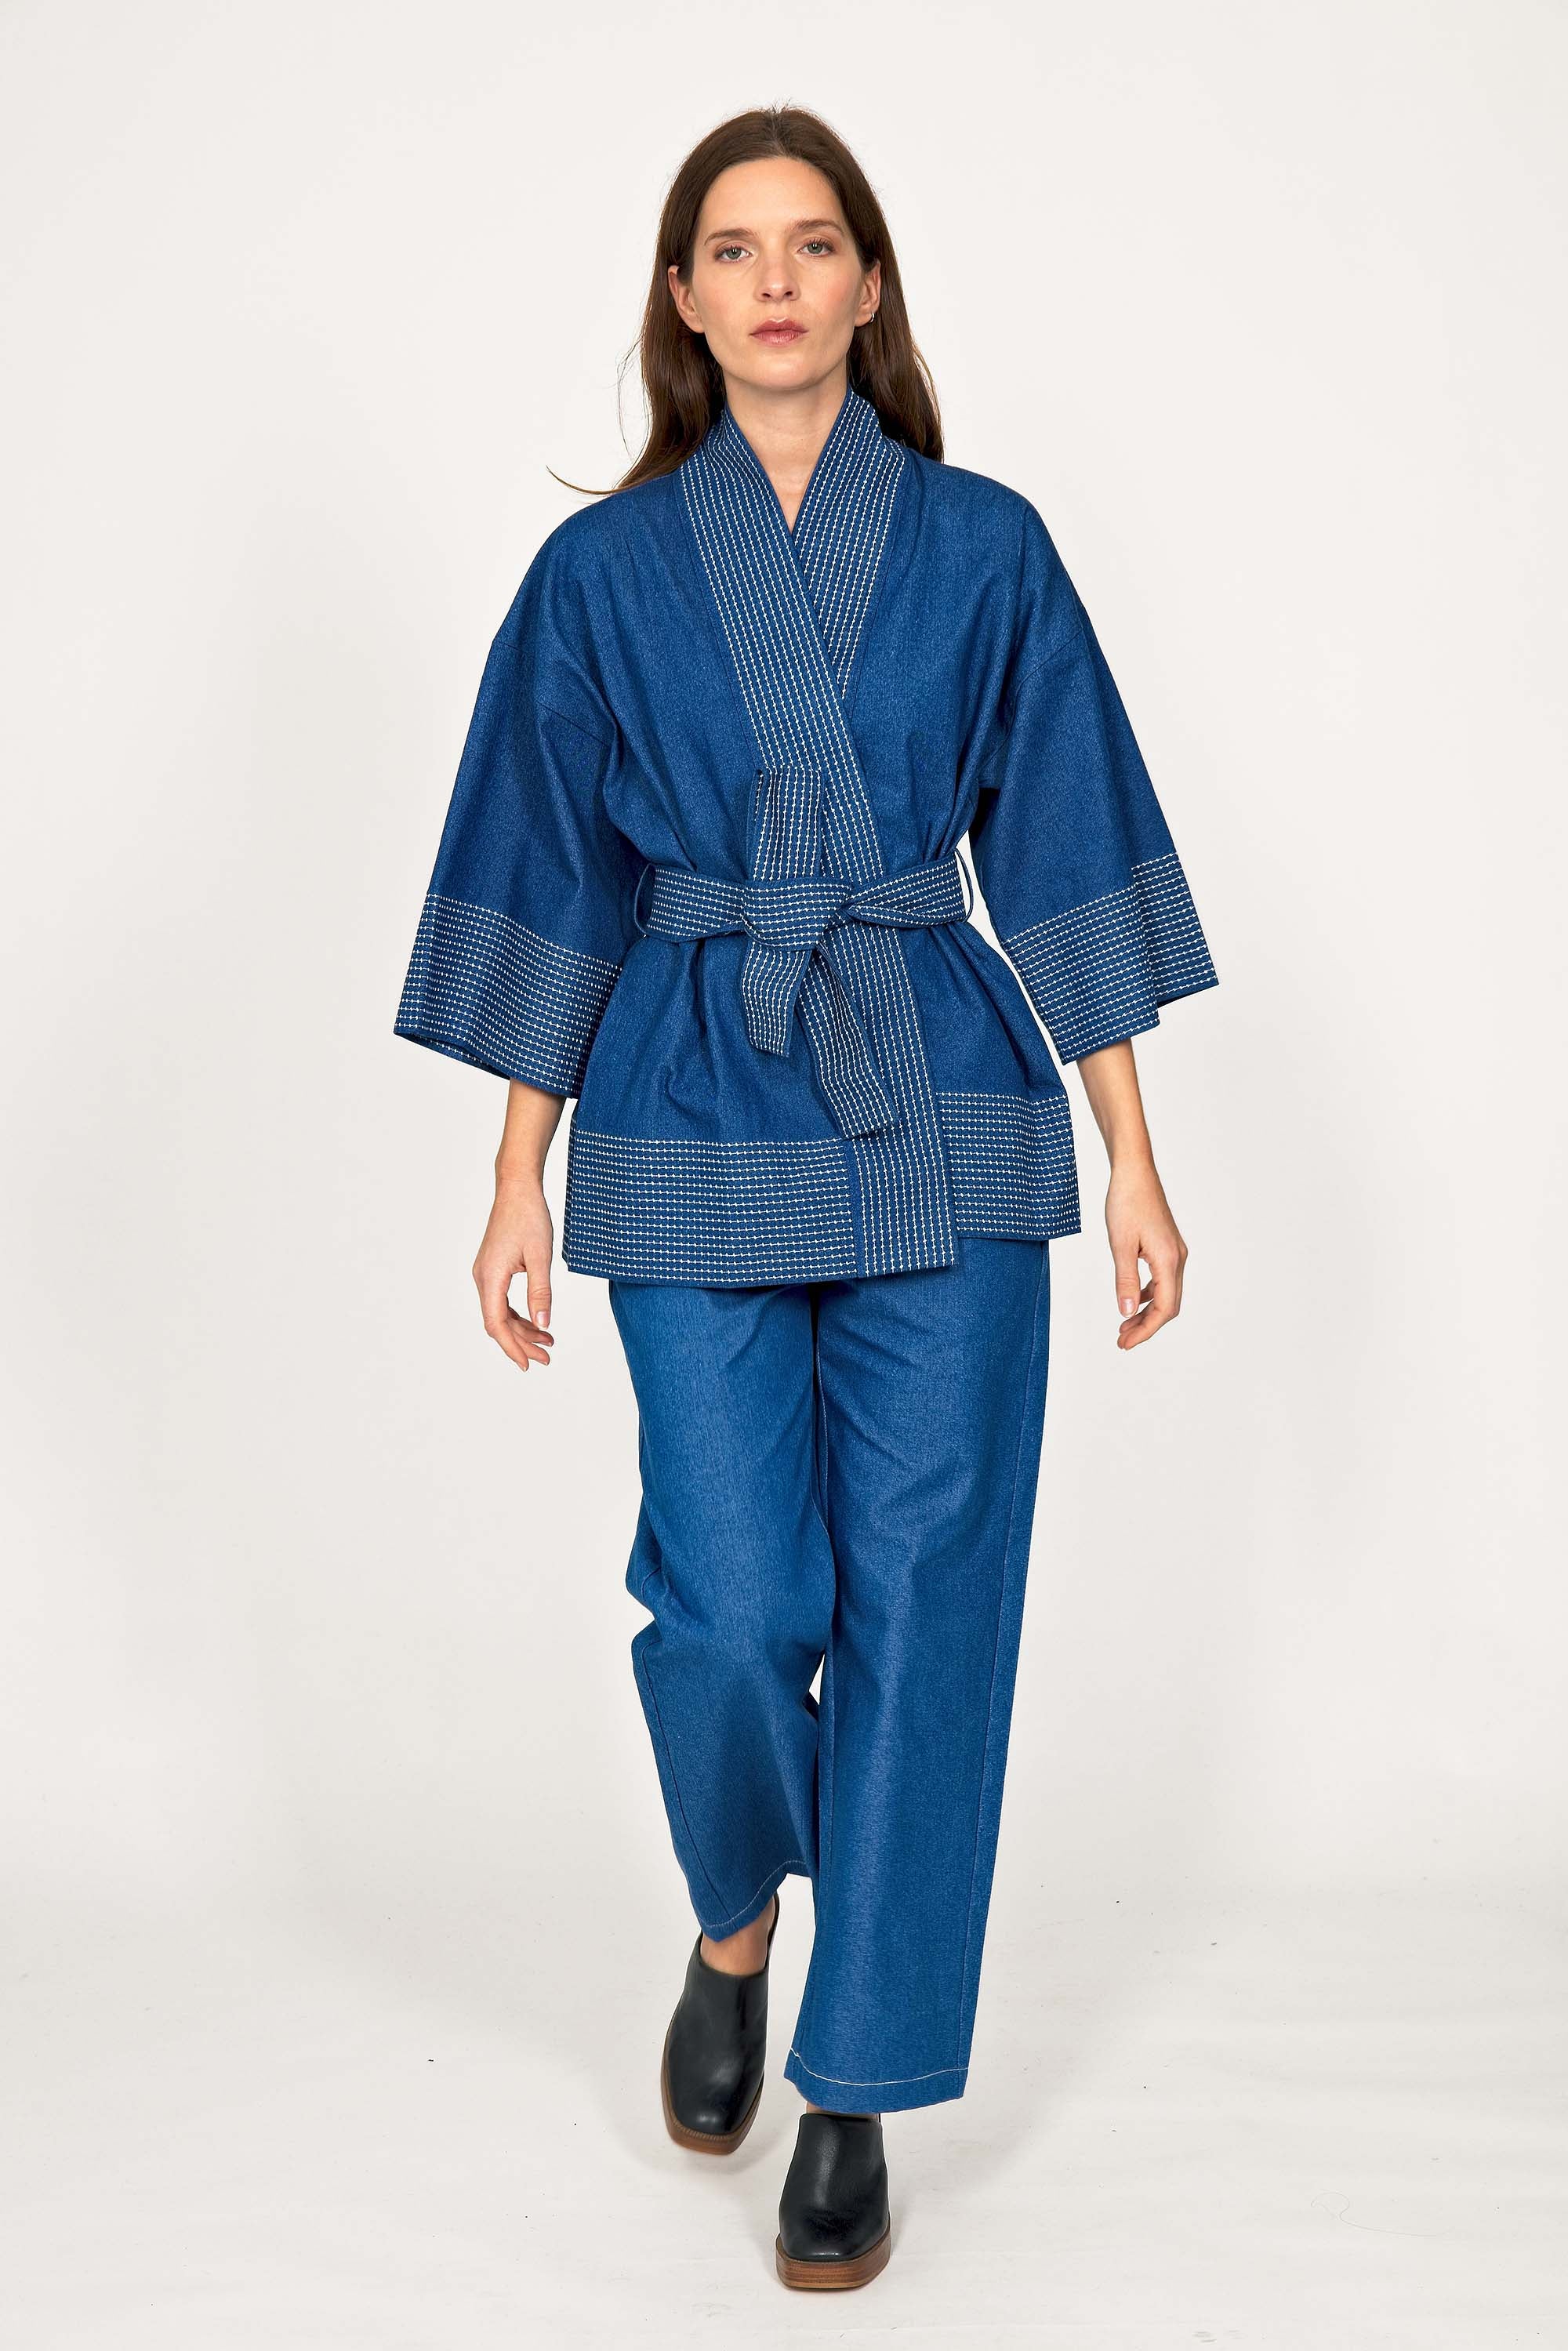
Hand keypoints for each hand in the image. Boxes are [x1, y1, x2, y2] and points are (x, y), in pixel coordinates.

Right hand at [472, 1176, 555, 1370]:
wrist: (517, 1189)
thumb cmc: (529, 1217)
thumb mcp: (541, 1257)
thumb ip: (541, 1293)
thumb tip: (543, 1325)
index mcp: (491, 1277)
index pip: (496, 1324)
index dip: (511, 1347)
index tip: (528, 1364)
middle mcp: (483, 1278)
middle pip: (497, 1323)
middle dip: (521, 1343)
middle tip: (546, 1358)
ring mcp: (486, 1274)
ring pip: (500, 1313)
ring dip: (522, 1330)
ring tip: (548, 1342)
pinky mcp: (493, 1269)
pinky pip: (502, 1301)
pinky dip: (518, 1315)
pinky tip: (537, 1322)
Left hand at [1105, 1157, 1187, 1350]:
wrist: (1134, 1172)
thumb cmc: (1126, 1202)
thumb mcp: (1120, 1245)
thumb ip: (1124, 1281)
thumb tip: (1126, 1313)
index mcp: (1168, 1261)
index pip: (1163, 1309)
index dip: (1145, 1330)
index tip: (1125, 1343)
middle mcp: (1178, 1258)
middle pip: (1168, 1305)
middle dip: (1146, 1326)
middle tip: (1122, 1340)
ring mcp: (1174, 1252)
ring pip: (1166, 1293)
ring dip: (1147, 1311)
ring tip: (1124, 1325)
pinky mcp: (1167, 1246)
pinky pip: (1162, 1279)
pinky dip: (1147, 1294)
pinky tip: (1131, 1298)